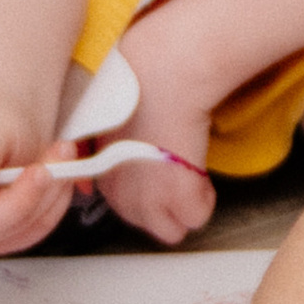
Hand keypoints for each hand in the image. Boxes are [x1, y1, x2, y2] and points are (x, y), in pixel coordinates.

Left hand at [95, 15, 216, 244]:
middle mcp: (120, 194)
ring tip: (191, 175)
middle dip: (165, 203)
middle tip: (176, 173)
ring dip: (184, 206)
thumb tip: (102, 159)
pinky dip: (204, 198)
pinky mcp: (179, 197)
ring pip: (173, 229)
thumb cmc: (136, 81)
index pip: (124, 204)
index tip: (154, 171)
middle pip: (148, 224)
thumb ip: (100, 146)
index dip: (144, 188)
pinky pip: (197, 217)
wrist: (164, 73)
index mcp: (100, 176)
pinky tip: (201, 173)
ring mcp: (149, 200)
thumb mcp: (103, 116)